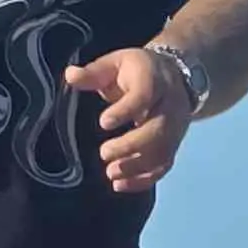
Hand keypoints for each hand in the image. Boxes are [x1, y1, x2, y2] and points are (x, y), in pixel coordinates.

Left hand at [61, 47, 196, 194]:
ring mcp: (176, 127)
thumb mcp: (115, 63)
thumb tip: (70, 76)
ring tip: (110, 172)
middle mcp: (170, 105)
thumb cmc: (137, 70)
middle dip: (131, 145)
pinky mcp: (174, 144)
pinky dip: (144, 179)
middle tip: (103, 153)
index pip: (144, 96)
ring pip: (162, 151)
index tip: (103, 122)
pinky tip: (120, 185)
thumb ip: (93, 72)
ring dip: (136, 166)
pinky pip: (164, 165)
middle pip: (158, 129)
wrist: (177, 75)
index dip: (125, 110)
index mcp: (154, 79)